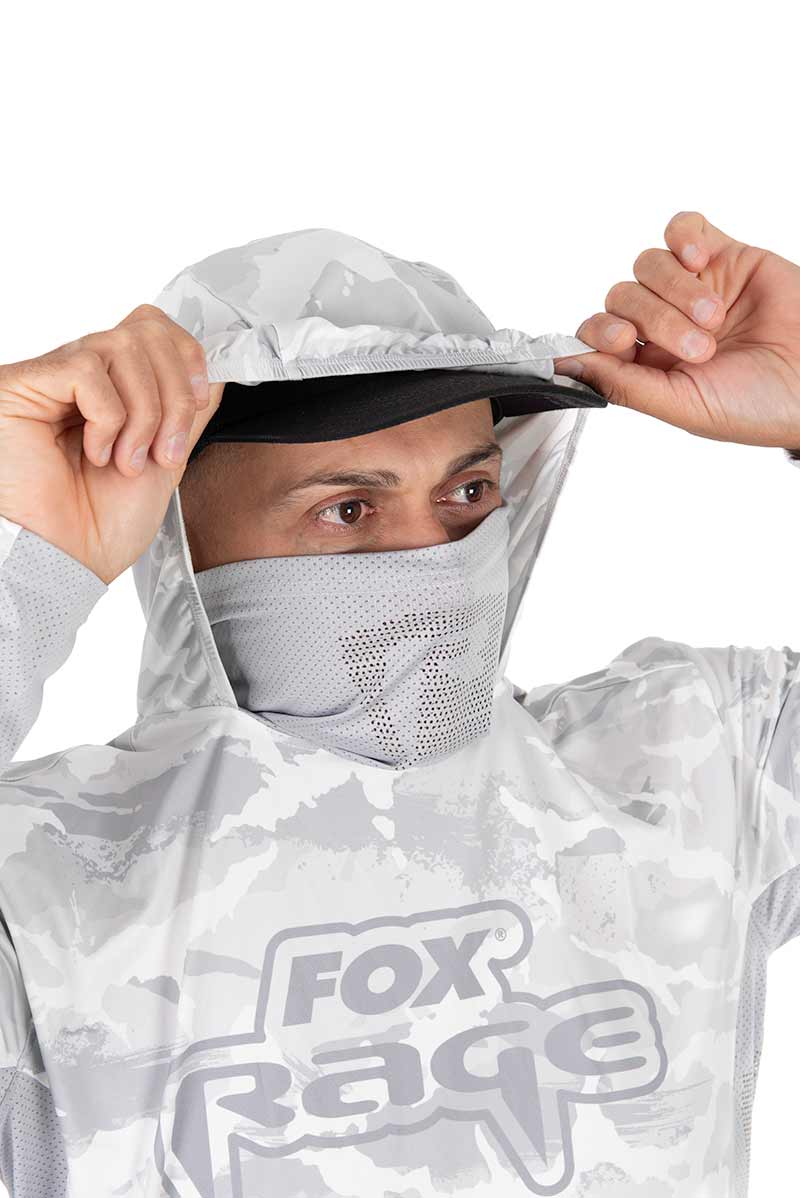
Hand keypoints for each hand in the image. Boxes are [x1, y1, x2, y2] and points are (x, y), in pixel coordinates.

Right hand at [0, 305, 223, 583]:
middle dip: (173, 395)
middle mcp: (78, 377)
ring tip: (126, 460)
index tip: (197, 402)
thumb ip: (186, 412)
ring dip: (144, 412)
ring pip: (122, 346)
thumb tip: (213, 374)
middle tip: (163, 451)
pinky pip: (87, 369)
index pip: (151, 327)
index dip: (185, 356)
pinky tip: (95, 452)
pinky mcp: (22, 384)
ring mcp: (50, 378)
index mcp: (111, 390)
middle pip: (145, 330)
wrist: (67, 563)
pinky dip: (108, 416)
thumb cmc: (100, 527)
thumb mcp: (165, 462)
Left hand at [553, 210, 799, 449]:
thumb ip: (624, 385)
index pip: (596, 334)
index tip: (619, 342)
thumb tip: (566, 366)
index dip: (598, 333)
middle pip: (621, 297)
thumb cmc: (758, 405)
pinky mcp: (724, 256)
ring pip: (647, 264)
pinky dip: (682, 238)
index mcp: (647, 363)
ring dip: (676, 291)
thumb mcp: (684, 407)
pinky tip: (698, 261)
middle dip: (655, 320)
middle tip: (700, 347)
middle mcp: (662, 324)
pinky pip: (682, 228)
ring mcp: (691, 287)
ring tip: (715, 319)